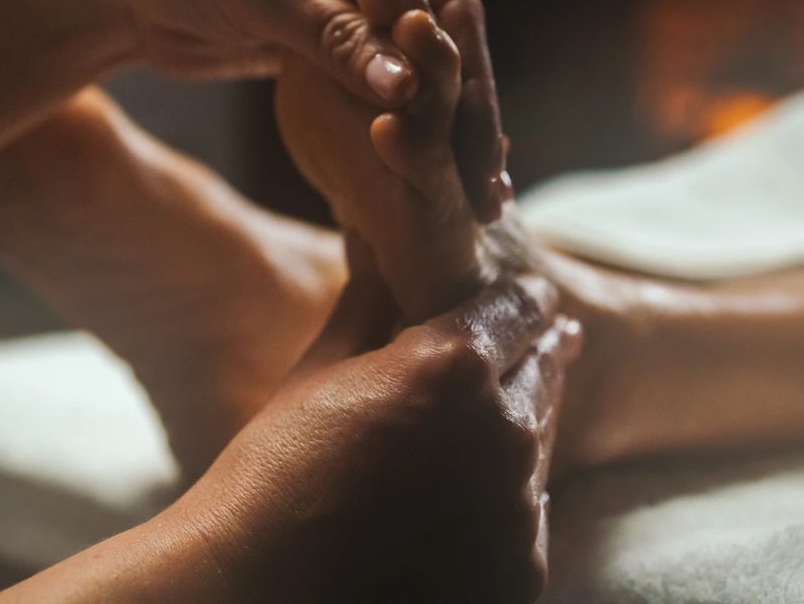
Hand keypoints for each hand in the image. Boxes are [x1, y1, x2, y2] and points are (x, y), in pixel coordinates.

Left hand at [62, 0, 505, 217]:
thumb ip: (338, 40)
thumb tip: (407, 88)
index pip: (449, 5)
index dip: (470, 84)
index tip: (482, 152)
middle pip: (447, 39)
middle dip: (469, 119)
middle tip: (490, 198)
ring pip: (425, 66)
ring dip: (448, 132)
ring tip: (479, 205)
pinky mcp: (341, 24)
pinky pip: (392, 80)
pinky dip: (414, 126)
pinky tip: (441, 178)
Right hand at [170, 239, 581, 603]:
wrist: (258, 593)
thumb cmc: (272, 476)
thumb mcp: (319, 374)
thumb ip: (370, 303)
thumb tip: (374, 235)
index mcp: (454, 364)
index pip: (523, 305)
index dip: (521, 299)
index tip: (522, 299)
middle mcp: (502, 430)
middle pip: (545, 373)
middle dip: (532, 358)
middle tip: (538, 344)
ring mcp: (517, 508)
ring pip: (539, 448)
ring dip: (519, 431)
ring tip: (488, 428)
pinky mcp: (520, 571)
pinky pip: (527, 518)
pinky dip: (504, 503)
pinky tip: (469, 502)